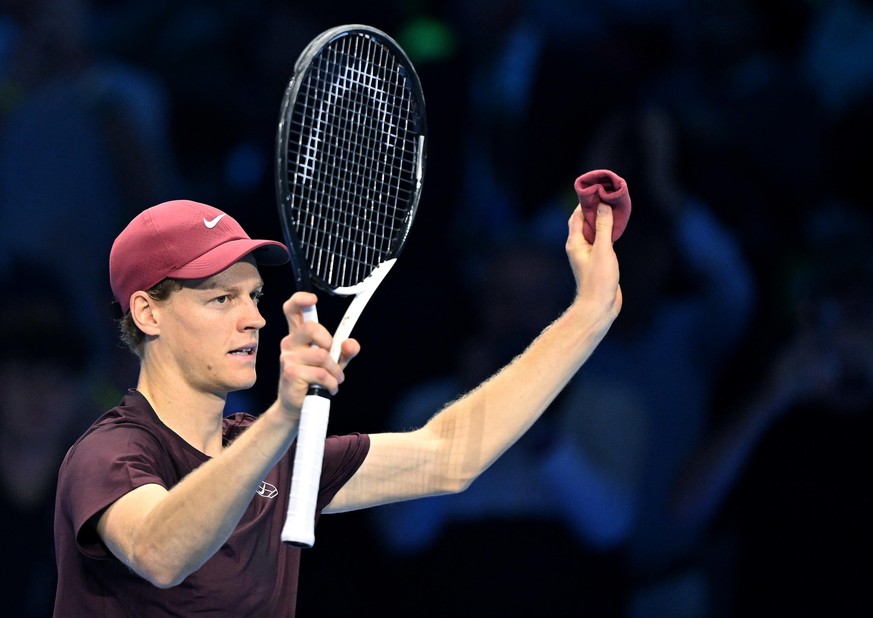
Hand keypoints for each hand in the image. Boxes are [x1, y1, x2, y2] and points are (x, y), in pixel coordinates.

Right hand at [276, 292, 360, 416]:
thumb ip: (344, 351)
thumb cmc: (313, 380)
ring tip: (333, 379)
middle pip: (311, 327)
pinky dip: (330, 383)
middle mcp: (290, 343)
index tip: (313, 298)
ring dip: (334, 371)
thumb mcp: (334, 363)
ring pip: (322, 355)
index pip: (292, 310)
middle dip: (328, 342)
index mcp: (298, 336)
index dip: (300, 300)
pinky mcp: (290, 373)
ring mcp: (287, 357)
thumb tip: (351, 343)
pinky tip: (327, 388)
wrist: (297, 406)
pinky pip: (320, 373)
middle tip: (332, 356)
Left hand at [566, 203, 621, 319]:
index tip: (597, 189)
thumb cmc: (598, 280)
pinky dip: (607, 231)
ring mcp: (588, 254)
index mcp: (575, 242)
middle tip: (608, 194)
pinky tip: (616, 226)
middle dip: (595, 208)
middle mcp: (579, 246)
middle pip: (585, 221)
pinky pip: (601, 240)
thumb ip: (603, 227)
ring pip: (594, 231)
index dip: (586, 202)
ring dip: (602, 219)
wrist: (599, 306)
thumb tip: (602, 205)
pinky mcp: (598, 261)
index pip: (578, 216)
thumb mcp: (603, 250)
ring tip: (613, 206)